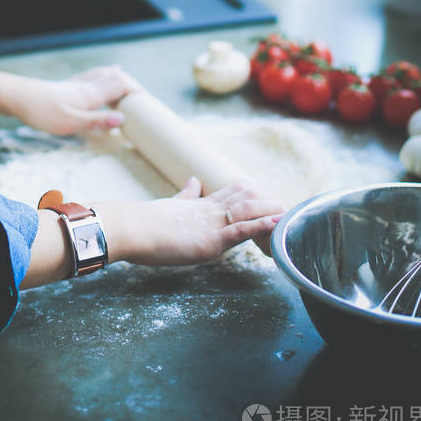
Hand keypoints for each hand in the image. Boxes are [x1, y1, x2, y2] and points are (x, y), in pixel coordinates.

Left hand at [0, 65, 142, 136]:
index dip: (137, 92)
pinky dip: (104, 74)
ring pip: (104, 75)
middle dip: (131, 85)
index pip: (122, 87)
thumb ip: (96, 121)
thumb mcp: (70, 123)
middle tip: (143, 97)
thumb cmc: (41, 112)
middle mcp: (87, 85)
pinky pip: (92, 76)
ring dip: (119, 78)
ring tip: (128, 79)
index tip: (150, 103)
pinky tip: (102, 73)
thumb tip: (122, 119)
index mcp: (91, 94)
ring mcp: (76, 83)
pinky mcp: (67, 85)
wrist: (16, 96)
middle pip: (116, 78)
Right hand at [99, 177, 284, 267]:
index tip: (267, 193)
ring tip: (289, 212)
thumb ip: (185, 195)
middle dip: (266, 201)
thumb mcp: (170, 204)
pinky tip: (277, 223)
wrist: (131, 228)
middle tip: (286, 204)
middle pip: (245, 198)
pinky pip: (241, 230)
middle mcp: (209, 210)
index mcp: (200, 204)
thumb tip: (194, 180)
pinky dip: (261, 226)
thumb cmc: (144, 222)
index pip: (232, 193)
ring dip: (270, 211)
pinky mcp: (210, 240)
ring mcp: (211, 224)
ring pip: (247, 211)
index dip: (251, 193)